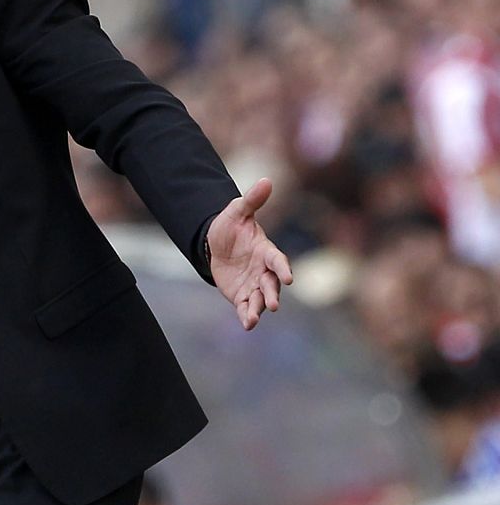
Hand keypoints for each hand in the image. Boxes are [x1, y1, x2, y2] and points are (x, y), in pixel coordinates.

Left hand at [207, 177, 293, 330]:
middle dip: (272, 294)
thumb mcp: (237, 212)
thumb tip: (267, 180)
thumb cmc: (231, 228)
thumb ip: (251, 200)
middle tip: (273, 304)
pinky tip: (246, 324)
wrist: (216, 245)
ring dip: (259, 308)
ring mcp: (254, 285)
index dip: (283, 268)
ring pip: (260, 299)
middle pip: (271, 284)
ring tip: (254, 317)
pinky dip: (247, 316)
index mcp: (266, 251)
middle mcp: (264, 271)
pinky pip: (246, 307)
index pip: (278, 260)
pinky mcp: (242, 296)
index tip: (288, 277)